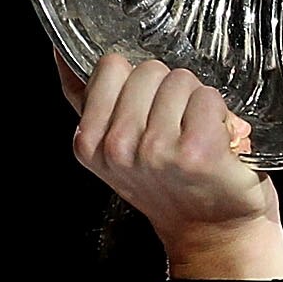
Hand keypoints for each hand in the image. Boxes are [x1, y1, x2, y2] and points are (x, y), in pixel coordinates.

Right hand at [60, 51, 282, 280]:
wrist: (212, 230)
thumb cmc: (170, 184)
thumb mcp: (114, 145)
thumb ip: (86, 98)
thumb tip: (60, 51)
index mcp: (89, 142)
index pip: (111, 66)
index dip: (137, 84)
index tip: (147, 115)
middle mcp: (118, 148)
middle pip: (149, 70)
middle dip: (169, 91)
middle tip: (177, 130)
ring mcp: (156, 150)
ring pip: (180, 80)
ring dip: (196, 102)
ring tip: (196, 137)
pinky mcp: (196, 151)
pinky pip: (208, 97)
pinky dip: (221, 114)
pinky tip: (217, 142)